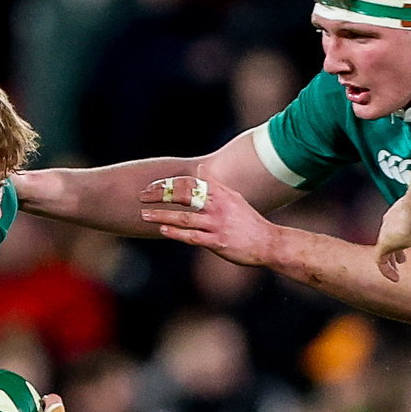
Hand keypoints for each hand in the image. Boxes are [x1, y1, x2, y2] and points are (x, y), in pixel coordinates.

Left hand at [138, 167, 276, 265]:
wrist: (268, 243)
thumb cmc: (248, 222)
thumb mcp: (233, 197)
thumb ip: (214, 184)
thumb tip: (199, 168)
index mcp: (220, 194)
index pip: (189, 183)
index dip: (169, 184)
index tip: (152, 187)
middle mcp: (217, 207)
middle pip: (184, 196)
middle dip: (161, 195)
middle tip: (142, 196)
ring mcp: (217, 224)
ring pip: (185, 217)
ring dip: (163, 215)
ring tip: (145, 214)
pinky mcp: (217, 242)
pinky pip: (192, 236)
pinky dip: (177, 233)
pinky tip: (163, 229)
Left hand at [374, 200, 410, 280]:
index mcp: (399, 213)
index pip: (397, 225)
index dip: (402, 236)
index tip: (409, 242)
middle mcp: (389, 222)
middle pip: (388, 239)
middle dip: (394, 251)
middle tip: (400, 260)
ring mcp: (385, 234)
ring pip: (383, 252)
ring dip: (390, 263)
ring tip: (395, 274)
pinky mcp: (383, 245)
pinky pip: (381, 262)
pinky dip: (387, 271)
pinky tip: (394, 278)